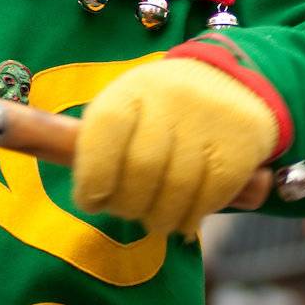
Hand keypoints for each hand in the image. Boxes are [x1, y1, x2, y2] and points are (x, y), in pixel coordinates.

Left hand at [72, 58, 277, 234]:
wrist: (230, 84)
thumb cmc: (161, 111)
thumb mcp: (125, 110)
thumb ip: (94, 142)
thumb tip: (63, 167)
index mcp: (133, 89)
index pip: (104, 130)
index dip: (92, 175)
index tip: (91, 201)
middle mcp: (171, 98)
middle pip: (142, 167)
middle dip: (128, 204)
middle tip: (128, 211)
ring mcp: (209, 120)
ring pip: (178, 188)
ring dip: (161, 217)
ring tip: (156, 220)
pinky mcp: (241, 144)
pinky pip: (211, 195)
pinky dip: (192, 216)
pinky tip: (184, 218)